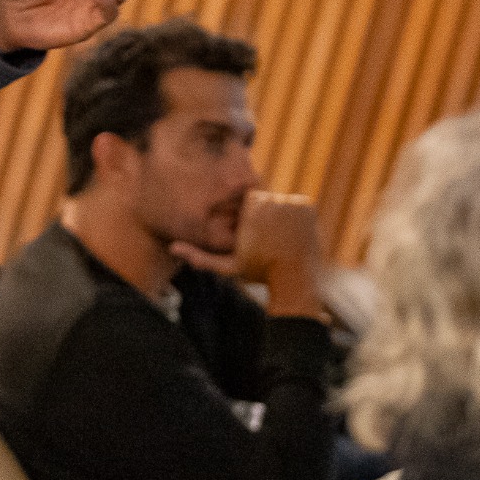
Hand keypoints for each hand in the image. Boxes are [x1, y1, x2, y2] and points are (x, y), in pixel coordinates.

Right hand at [172, 191, 325, 317]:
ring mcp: (291, 202)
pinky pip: (298, 205)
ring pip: (281, 202)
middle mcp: (271, 201)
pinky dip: (296, 217)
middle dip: (266, 217)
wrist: (294, 279)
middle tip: (270, 240)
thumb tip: (172, 248)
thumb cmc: (258, 272)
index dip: (250, 219)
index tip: (255, 237)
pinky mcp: (307, 206)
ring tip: (281, 238)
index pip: (247, 202)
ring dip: (281, 217)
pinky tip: (292, 234)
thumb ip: (199, 257)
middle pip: (265, 200)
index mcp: (250, 209)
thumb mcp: (226, 267)